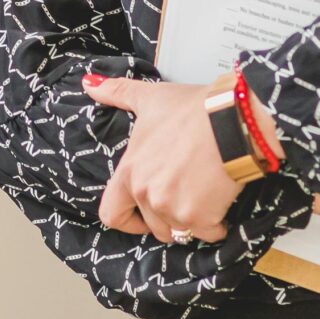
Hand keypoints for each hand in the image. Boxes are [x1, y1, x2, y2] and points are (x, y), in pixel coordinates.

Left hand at [85, 75, 241, 245]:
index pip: (111, 214)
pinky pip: (208, 234)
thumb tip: (89, 84)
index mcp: (130, 172)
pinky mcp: (199, 218)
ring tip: (201, 196)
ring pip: (179, 233)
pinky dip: (216, 225)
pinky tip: (221, 201)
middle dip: (167, 217)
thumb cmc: (192, 110)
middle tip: (184, 195)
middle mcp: (146, 194)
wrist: (230, 120)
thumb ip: (117, 93)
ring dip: (190, 222)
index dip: (126, 219)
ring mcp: (172, 209)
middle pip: (152, 227)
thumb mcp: (150, 98)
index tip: (142, 215)